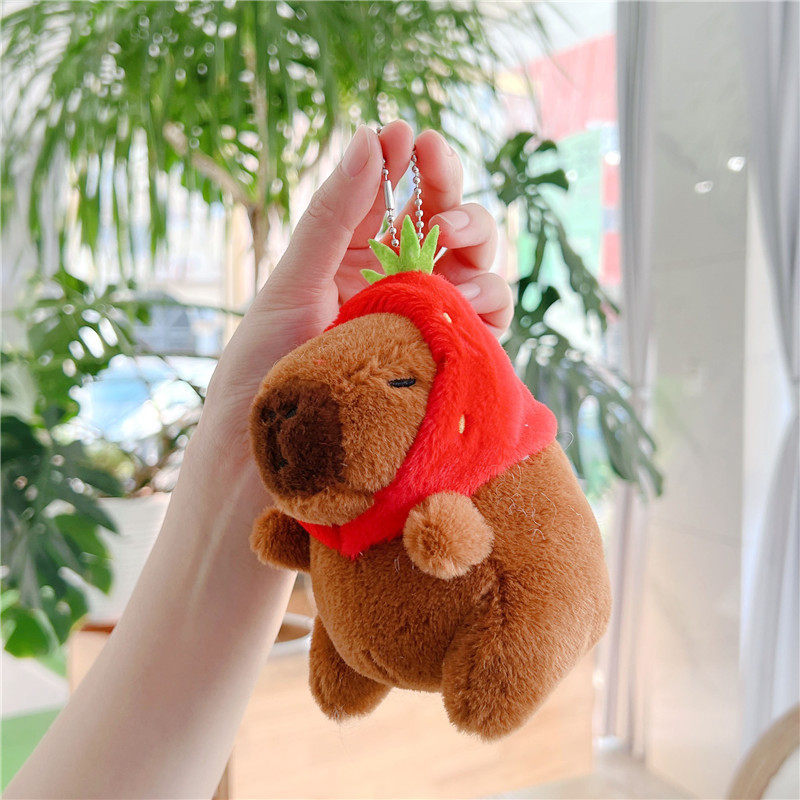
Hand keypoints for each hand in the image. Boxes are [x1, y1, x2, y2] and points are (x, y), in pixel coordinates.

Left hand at [190, 123, 511, 511]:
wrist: (270, 463)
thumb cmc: (265, 371)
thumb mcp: (292, 283)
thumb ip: (334, 215)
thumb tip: (368, 137)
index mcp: (353, 263)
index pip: (393, 201)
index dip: (407, 163)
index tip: (406, 134)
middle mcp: (394, 289)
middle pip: (444, 225)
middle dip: (447, 189)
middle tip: (435, 165)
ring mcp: (424, 327)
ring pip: (476, 268)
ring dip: (476, 241)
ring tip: (452, 238)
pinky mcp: (447, 368)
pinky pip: (487, 326)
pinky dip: (489, 303)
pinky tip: (468, 299)